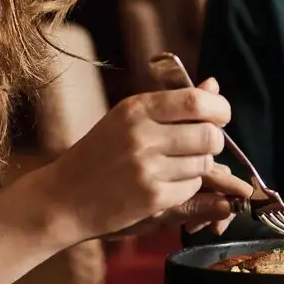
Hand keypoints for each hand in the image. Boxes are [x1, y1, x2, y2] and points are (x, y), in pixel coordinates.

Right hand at [31, 79, 249, 243]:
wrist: (64, 197)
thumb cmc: (100, 154)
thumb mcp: (128, 118)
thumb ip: (173, 103)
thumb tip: (213, 85)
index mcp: (136, 108)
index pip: (196, 101)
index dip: (219, 109)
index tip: (220, 116)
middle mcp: (141, 135)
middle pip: (209, 135)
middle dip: (214, 142)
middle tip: (201, 146)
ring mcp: (146, 168)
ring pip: (204, 164)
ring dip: (200, 166)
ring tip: (177, 166)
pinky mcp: (151, 197)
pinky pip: (191, 188)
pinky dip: (187, 187)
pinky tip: (166, 184)